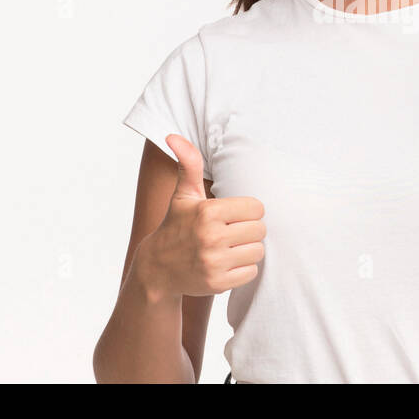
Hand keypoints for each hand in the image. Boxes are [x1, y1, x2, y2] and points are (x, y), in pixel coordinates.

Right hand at [135, 134, 265, 298]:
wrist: (158, 269)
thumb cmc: (176, 226)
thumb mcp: (183, 195)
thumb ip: (187, 164)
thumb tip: (173, 136)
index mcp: (208, 212)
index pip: (257, 207)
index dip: (248, 211)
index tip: (234, 215)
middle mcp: (211, 237)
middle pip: (260, 230)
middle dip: (249, 230)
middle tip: (233, 232)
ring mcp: (214, 262)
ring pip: (258, 251)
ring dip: (249, 249)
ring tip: (231, 247)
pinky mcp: (218, 283)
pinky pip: (251, 272)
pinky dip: (243, 269)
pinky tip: (227, 263)